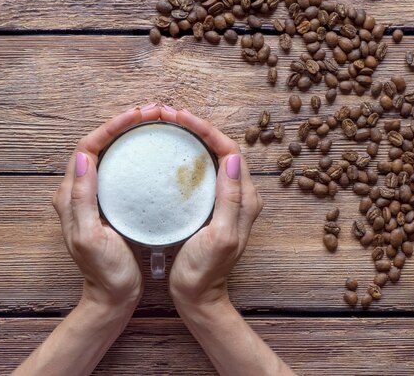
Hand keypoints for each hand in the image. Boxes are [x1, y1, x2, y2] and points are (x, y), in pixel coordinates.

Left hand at [53, 103, 161, 307]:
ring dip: (128, 134)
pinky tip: (153, 150)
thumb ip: (82, 198)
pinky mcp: (108, 203)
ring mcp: (93, 196)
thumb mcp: (91, 237)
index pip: (87, 147)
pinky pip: (119, 168)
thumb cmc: (104, 272)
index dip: (111, 127)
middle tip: (152, 112)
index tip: (137, 116)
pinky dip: (134, 152)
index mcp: (70, 195)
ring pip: (109, 153)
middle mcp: (77, 191)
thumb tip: (84, 157)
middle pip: (98, 144)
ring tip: (154, 122)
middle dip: (122, 124)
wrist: (111, 298)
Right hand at [160, 106, 262, 308]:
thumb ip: (230, 199)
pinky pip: (204, 170)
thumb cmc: (205, 272)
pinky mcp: (211, 205)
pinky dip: (189, 155)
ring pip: (213, 156)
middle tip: (170, 115)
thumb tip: (231, 157)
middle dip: (198, 127)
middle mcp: (240, 194)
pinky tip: (171, 151)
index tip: (180, 117)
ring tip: (169, 125)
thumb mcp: (220, 236)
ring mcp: (226, 199)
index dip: (206, 129)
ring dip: (194, 137)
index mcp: (245, 198)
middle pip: (223, 148)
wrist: (198, 297)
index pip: (230, 150)